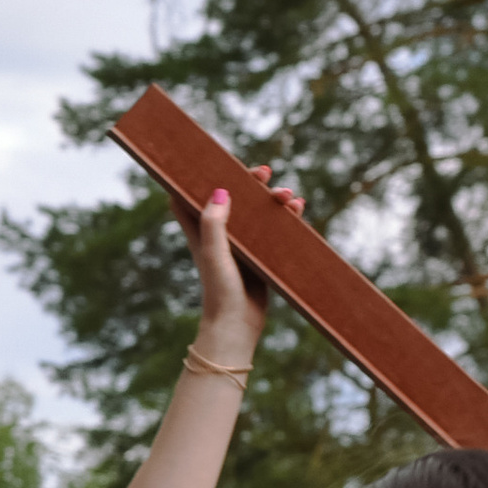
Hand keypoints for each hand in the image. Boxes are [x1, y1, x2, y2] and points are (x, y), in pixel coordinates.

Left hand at [171, 168, 299, 368]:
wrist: (237, 328)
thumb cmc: (221, 293)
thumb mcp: (215, 255)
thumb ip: (214, 224)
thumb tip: (220, 190)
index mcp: (201, 233)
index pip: (189, 198)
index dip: (196, 177)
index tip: (210, 159)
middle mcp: (219, 236)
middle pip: (231, 197)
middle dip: (247, 181)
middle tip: (264, 172)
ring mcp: (241, 246)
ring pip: (256, 211)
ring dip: (272, 199)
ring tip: (289, 197)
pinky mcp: (260, 256)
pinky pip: (273, 229)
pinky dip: (285, 216)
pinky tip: (298, 209)